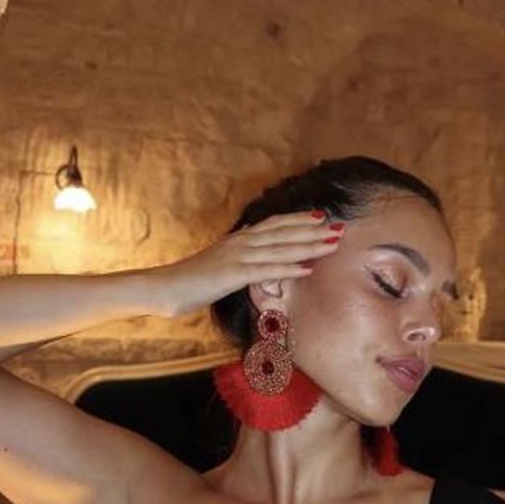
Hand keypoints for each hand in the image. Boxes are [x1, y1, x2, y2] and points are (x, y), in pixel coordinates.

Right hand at [148, 212, 343, 317]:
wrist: (164, 287)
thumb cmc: (190, 278)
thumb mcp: (218, 259)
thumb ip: (236, 248)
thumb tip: (248, 235)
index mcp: (239, 238)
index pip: (275, 224)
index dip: (300, 219)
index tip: (322, 216)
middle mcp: (242, 242)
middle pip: (284, 232)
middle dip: (314, 229)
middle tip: (340, 227)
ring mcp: (238, 257)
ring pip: (281, 248)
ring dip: (309, 245)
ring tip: (333, 243)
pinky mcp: (233, 274)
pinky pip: (267, 270)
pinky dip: (289, 268)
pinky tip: (308, 268)